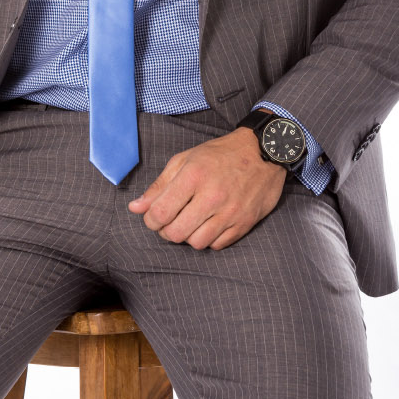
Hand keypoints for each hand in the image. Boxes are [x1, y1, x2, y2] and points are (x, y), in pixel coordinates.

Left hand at [127, 127, 286, 250]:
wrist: (264, 152)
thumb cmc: (220, 154)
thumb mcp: (185, 160)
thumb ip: (159, 186)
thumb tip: (135, 208)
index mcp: (193, 176)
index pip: (160, 214)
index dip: (150, 220)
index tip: (153, 217)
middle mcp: (212, 196)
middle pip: (176, 233)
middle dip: (167, 231)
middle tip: (171, 221)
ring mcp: (230, 212)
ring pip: (196, 243)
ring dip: (188, 236)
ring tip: (190, 222)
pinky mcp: (244, 224)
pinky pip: (217, 246)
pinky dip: (209, 239)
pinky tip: (209, 224)